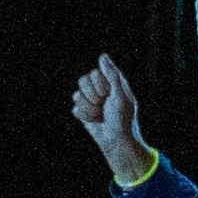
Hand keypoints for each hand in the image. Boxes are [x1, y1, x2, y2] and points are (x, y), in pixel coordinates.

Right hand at [68, 54, 157, 189]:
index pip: (94, 73)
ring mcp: (91, 100)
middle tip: (103, 106)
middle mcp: (99, 89)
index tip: (108, 95)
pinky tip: (95, 121)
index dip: (98, 85)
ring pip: (77, 95)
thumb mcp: (120, 95)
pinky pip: (75, 109)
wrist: (117, 142)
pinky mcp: (83, 112)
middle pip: (82, 80)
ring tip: (100, 115)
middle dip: (92, 96)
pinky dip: (85, 117)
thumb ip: (112, 75)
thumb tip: (102, 56)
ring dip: (89, 108)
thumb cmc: (123, 119)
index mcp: (110, 82)